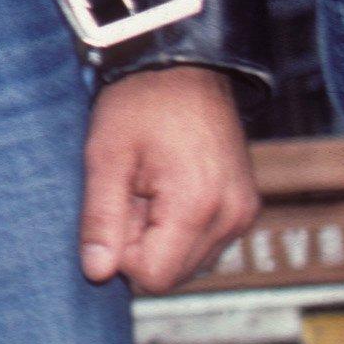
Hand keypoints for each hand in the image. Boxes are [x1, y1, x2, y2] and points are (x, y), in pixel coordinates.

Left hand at [80, 64, 257, 291]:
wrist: (183, 65)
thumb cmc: (139, 104)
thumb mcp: (106, 157)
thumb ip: (101, 219)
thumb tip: (98, 274)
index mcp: (196, 207)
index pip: (153, 277)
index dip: (121, 254)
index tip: (114, 209)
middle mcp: (231, 218)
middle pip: (174, 275)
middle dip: (142, 245)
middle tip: (130, 192)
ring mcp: (243, 213)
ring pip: (191, 262)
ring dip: (161, 237)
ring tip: (149, 186)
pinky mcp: (244, 207)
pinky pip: (206, 242)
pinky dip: (181, 227)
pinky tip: (168, 187)